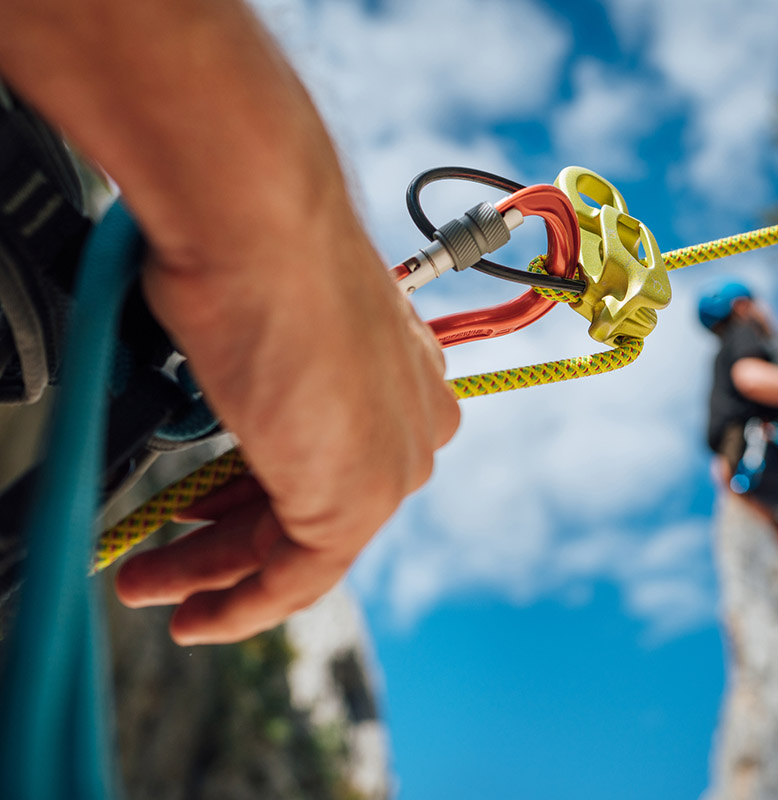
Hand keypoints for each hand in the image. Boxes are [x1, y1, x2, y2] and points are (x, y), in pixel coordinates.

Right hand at [115, 203, 459, 644]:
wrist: (261, 226)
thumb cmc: (253, 247)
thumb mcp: (264, 317)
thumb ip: (261, 367)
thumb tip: (225, 378)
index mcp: (402, 369)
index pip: (333, 453)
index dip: (260, 488)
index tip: (199, 508)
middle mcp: (412, 417)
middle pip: (313, 501)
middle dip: (227, 536)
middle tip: (163, 557)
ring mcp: (392, 460)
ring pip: (302, 544)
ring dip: (218, 574)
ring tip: (153, 587)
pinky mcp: (359, 498)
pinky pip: (300, 577)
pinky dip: (242, 605)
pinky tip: (198, 617)